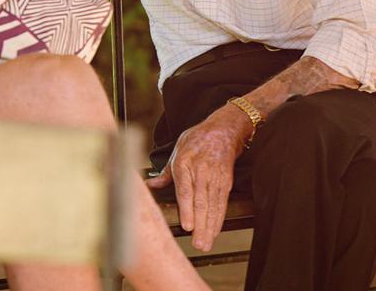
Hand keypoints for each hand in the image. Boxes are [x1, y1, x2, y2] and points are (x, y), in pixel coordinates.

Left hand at [146, 103, 251, 250]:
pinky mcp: (226, 182)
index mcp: (184, 163)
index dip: (188, 210)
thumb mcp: (176, 151)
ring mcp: (215, 177)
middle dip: (200, 226)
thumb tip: (149, 186)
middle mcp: (201, 172)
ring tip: (206, 243)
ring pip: (213, 206)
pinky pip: (222, 203)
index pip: (186, 191)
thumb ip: (165, 173)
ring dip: (210, 227)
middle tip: (198, 244)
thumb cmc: (195, 140)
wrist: (223, 131)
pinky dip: (219, 219)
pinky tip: (215, 231)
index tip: (188, 226)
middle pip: (201, 203)